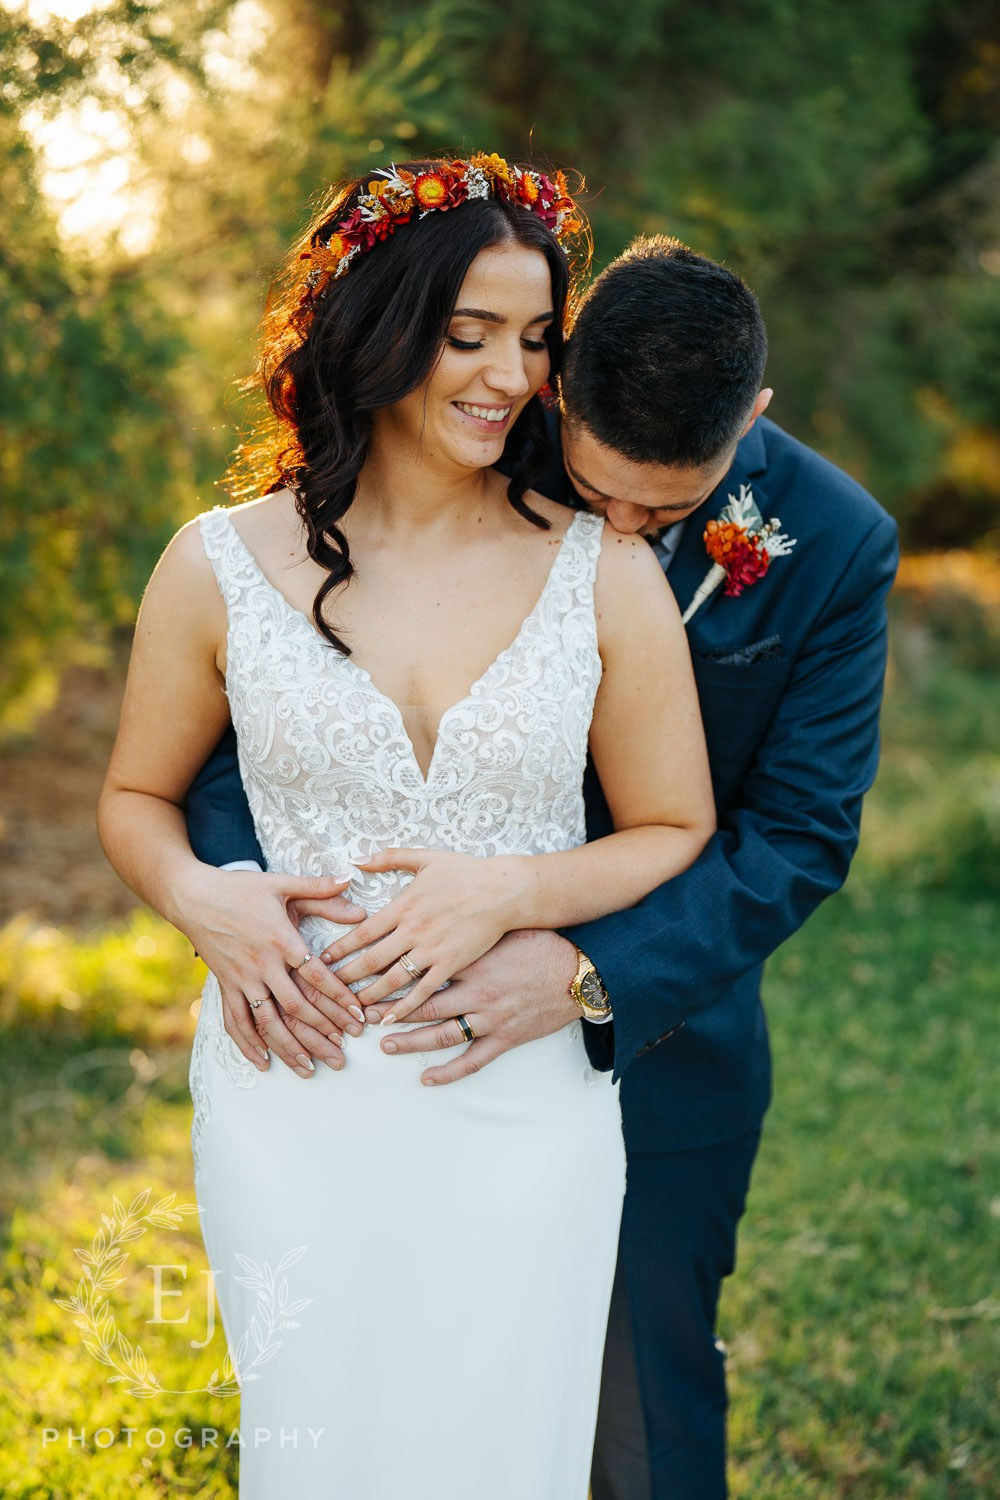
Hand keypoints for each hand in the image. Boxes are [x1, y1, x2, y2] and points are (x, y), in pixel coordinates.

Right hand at [173, 866, 368, 1076]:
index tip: (357, 1017)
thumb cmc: (241, 888)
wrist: (192, 895)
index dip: (339, 999)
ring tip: (309, 1069)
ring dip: (289, 1048)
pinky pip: (236, 1021)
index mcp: (281, 939)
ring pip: (267, 1021)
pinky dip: (249, 1044)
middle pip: (296, 1008)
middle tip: (342, 1055)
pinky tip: (263, 1063)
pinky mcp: (224, 985)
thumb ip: (318, 887)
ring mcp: (241, 978)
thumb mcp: (281, 882)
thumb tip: (350, 879)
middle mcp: (262, 964)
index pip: (317, 976)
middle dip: (321, 1034)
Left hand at [320, 848, 525, 1023]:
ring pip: (393, 979)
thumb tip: (357, 858)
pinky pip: (424, 990)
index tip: (321, 962)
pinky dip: (404, 1006)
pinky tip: (390, 1018)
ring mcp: (432, 950)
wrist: (504, 890)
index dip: (340, 949)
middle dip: (347, 977)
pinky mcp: (451, 964)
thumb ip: (389, 857)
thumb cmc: (467, 872)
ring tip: (352, 1007)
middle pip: (371, 960)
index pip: (362, 932)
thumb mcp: (426, 857)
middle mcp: (413, 930)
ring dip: (370, 995)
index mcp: (403, 905)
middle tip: (327, 991)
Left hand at [363, 929, 581, 1085]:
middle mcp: (477, 991)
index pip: (424, 969)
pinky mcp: (506, 1038)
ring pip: (442, 1034)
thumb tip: (437, 919)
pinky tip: (426, 1078)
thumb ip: (468, 931)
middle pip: (424, 1004)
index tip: (369, 977)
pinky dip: (448, 1072)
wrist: (579, 972)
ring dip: (410, 1041)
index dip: (394, 974)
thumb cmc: (541, 944)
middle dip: (390, 1010)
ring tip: (384, 1044)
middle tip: (363, 1014)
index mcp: (472, 961)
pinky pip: (472, 1061)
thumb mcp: (501, 930)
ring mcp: (491, 1017)